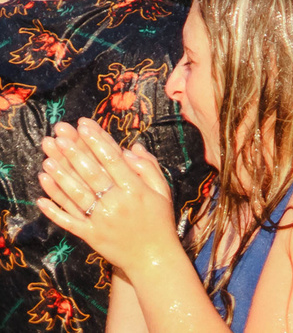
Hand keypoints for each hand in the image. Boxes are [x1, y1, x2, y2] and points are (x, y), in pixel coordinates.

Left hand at [36, 120, 179, 276]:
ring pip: (76, 195)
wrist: (153, 258)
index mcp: (135, 189)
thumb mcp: (163, 190)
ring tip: (46, 157)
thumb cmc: (159, 220)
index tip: (84, 123)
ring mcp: (100, 220)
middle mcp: (116, 203)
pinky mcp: (89, 235)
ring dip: (59, 176)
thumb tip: (131, 147)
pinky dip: (53, 209)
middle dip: (73, 151)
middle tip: (59, 133)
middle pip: (90, 173)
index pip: (112, 159)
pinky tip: (40, 196)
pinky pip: (68, 220)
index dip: (97, 140)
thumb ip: (149, 167)